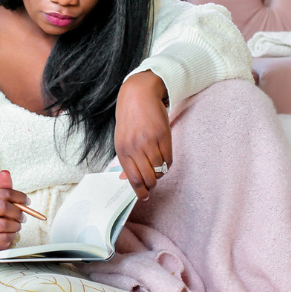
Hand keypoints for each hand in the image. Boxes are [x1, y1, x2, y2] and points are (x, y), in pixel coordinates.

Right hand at [0, 170, 28, 251]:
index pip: (2, 193)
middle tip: (22, 216)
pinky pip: (3, 238)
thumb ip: (4, 188)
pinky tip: (9, 234)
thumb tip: (5, 172)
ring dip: (15, 226)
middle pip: (2, 207)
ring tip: (15, 226)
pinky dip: (11, 236)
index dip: (19, 196)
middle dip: (17, 212)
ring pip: (4, 224)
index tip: (27, 201)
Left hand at [114, 71, 172, 201]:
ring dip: (160, 173)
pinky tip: (164, 158)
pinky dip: (168, 163)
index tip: (144, 196)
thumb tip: (124, 179)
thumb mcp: (121, 139)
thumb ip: (125, 160)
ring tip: (158, 167)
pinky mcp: (163, 135)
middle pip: (148, 177)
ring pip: (159, 169)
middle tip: (153, 184)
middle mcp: (135, 147)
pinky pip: (169, 158)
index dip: (140, 191)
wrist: (139, 94)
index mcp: (122, 150)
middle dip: (152, 185)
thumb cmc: (129, 118)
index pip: (133, 179)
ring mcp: (150, 141)